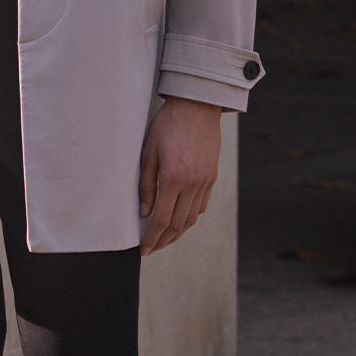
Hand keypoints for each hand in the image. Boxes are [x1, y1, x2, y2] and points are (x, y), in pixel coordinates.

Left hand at [138, 96, 221, 254]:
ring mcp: (205, 181)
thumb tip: (144, 213)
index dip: (152, 238)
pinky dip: (190, 217)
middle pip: (178, 225)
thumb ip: (146, 186)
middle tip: (151, 249)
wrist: (197, 106)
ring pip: (192, 218)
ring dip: (177, 233)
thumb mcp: (148, 153)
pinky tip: (180, 221)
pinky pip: (201, 205)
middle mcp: (192, 184)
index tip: (144, 249)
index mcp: (174, 179)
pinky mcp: (212, 177)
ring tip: (164, 239)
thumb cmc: (167, 126)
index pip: (162, 220)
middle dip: (163, 241)